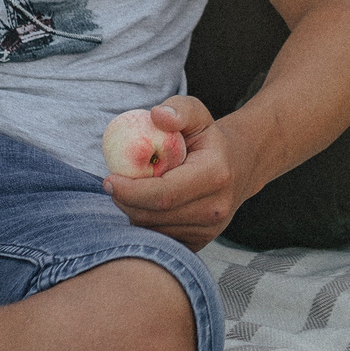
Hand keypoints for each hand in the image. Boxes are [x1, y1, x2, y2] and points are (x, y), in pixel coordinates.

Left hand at [104, 97, 247, 249]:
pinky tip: (147, 205)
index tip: (109, 180)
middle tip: (113, 184)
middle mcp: (215, 208)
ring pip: (153, 230)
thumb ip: (179, 109)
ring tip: (135, 191)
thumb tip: (157, 115)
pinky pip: (160, 239)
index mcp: (215, 175)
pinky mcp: (200, 242)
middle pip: (154, 216)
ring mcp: (209, 230)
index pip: (163, 194)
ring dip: (134, 212)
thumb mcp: (198, 114)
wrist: (240, 165)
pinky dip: (146, 224)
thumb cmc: (209, 138)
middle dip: (125, 202)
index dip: (130, 191)